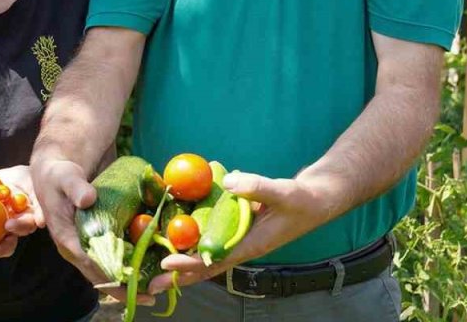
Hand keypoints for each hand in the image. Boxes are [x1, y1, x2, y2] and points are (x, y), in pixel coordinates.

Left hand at [0, 165, 40, 264]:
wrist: (12, 176)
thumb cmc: (30, 180)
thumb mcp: (36, 188)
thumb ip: (39, 205)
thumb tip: (41, 223)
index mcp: (25, 223)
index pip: (22, 230)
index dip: (16, 230)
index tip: (8, 225)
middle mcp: (9, 230)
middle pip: (4, 244)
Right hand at [31, 157, 154, 306]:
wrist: (54, 172)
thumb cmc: (59, 175)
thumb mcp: (65, 177)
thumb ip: (76, 187)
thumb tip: (88, 199)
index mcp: (66, 239)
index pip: (91, 264)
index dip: (112, 277)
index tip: (134, 285)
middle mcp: (76, 249)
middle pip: (100, 276)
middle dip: (124, 288)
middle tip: (151, 297)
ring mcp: (84, 247)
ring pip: (106, 272)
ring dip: (128, 283)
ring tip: (154, 292)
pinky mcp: (94, 241)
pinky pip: (110, 261)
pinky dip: (127, 268)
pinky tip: (147, 272)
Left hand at [145, 171, 341, 293]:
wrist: (316, 201)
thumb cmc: (302, 200)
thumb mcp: (283, 191)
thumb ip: (257, 186)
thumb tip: (227, 181)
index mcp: (252, 245)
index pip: (216, 259)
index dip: (191, 263)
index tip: (168, 263)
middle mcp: (242, 247)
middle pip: (206, 268)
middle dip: (179, 276)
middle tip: (151, 285)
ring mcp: (239, 240)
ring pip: (207, 258)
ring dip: (183, 265)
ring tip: (156, 272)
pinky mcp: (237, 231)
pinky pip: (212, 242)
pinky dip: (194, 244)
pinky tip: (177, 242)